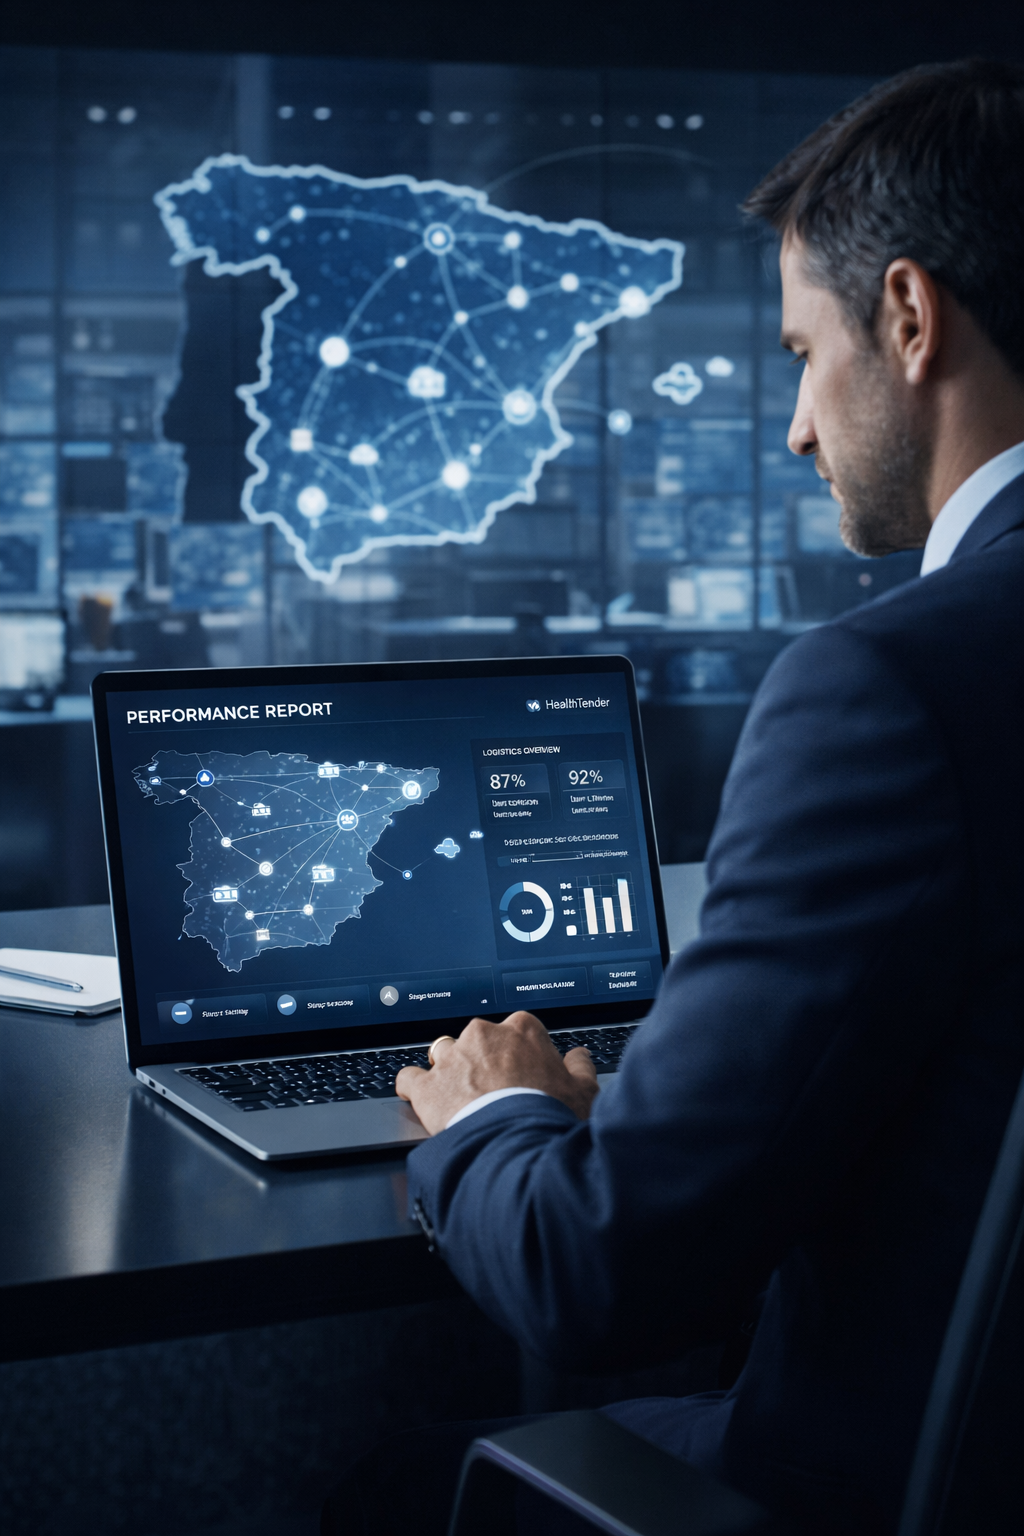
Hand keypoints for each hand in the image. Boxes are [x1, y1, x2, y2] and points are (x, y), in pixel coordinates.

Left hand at [395, 1011, 599, 1135]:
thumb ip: (580, 1067)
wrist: (517, 1147)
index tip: (524, 1073)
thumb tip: (579, 1057)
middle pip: (479, 1040)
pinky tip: (421, 1099)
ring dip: (451, 1072)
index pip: (518, 1030)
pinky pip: (410, 1078)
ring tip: (462, 1098)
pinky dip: (414, 1087)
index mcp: (521, 1030)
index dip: (521, 1054)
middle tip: (496, 1091)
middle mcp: (483, 1036)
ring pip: (444, 1054)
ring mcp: (452, 1059)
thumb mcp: (583, 1091)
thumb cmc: (551, 1117)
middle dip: (484, 1061)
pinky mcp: (427, 1087)